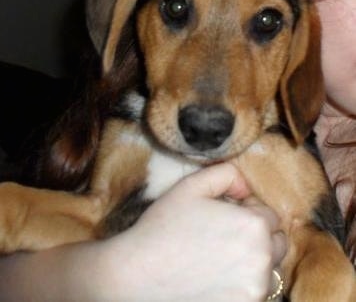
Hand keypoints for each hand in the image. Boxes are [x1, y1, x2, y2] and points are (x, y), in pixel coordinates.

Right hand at [0, 163, 285, 301]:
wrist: (138, 273)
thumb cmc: (164, 226)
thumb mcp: (192, 185)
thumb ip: (227, 173)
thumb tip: (246, 186)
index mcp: (254, 225)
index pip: (269, 214)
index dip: (247, 210)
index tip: (226, 213)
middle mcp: (263, 259)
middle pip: (276, 242)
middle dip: (257, 234)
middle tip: (226, 232)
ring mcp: (255, 289)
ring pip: (269, 267)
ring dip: (254, 258)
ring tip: (221, 254)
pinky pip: (256, 289)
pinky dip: (244, 281)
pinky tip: (218, 274)